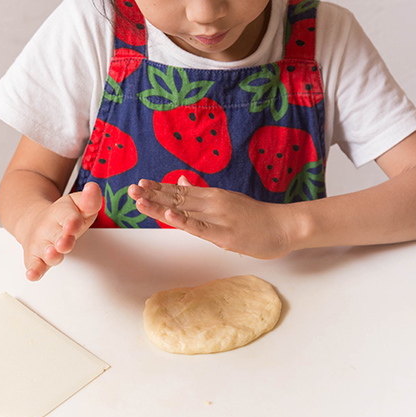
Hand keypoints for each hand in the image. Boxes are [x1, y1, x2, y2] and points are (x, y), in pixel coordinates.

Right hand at [14, 182, 102, 280]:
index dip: (71, 220)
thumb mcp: (79, 204)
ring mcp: (41, 244)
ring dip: (49, 254)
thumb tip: (93, 187)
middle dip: (62, 239)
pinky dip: (33, 271)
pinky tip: (32, 275)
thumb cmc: (64, 217)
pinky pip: (33, 265)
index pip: (68, 216)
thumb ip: (89, 200)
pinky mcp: (35, 258)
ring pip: (45, 251)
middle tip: (64, 242)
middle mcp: (49, 228)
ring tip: (53, 253)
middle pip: (56, 235)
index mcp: (62, 213)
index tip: (74, 223)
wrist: (34, 222)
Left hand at [128, 176, 296, 258]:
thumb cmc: (258, 217)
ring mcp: (218, 218)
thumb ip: (202, 194)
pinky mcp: (225, 234)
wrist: (284, 226)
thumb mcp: (228, 200)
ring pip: (183, 212)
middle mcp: (212, 204)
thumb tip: (181, 182)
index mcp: (212, 196)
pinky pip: (199, 228)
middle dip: (152, 196)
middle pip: (177, 200)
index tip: (140, 184)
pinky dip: (183, 221)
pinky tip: (168, 216)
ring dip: (159, 207)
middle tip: (131, 190)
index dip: (158, 189)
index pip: (180, 192)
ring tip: (140, 201)